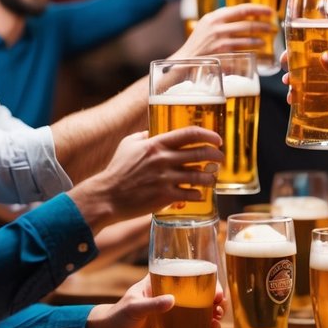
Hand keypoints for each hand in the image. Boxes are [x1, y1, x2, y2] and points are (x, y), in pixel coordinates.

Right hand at [68, 129, 222, 228]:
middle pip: (200, 154)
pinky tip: (199, 195)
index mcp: (156, 144)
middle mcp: (163, 159)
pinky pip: (190, 194)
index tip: (217, 139)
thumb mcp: (128, 145)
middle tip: (220, 159)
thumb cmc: (117, 170)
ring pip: (199, 176)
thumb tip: (157, 131)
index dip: (209, 135)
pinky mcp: (165, 197)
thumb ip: (145, 136)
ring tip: (212, 178)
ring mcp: (165, 179)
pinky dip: (198, 195)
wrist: (107, 196)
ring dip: (210, 177)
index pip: (190, 134)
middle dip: (216, 155)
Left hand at [84, 277, 225, 327]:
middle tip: (219, 310)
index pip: (191, 275)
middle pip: (202, 295)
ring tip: (215, 327)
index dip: (208, 281)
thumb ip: (152, 304)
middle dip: (216, 302)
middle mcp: (174, 296)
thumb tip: (172, 301)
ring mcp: (175, 314)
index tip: (217, 292)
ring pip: (202, 313)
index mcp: (163, 282)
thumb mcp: (134, 307)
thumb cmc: (119, 314)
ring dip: (213, 318)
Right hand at [173, 3, 276, 56]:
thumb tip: (243, 16)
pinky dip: (252, 50)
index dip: (258, 9)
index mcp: (214, 17)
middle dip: (263, 26)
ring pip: (247, 38)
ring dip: (259, 39)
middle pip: (247, 24)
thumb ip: (222, 20)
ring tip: (265, 40)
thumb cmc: (197, 44)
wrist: (184, 61)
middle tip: (272, 28)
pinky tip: (257, 50)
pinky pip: (242, 51)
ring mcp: (219, 41)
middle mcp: (216, 27)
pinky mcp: (221, 55)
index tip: (270, 11)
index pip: (241, 9)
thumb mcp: (206, 25)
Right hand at [283, 48, 327, 136]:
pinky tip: (292, 100)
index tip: (292, 43)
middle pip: (303, 61)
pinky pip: (304, 101)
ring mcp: (323, 86)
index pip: (317, 41)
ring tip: (289, 84)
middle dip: (290, 61)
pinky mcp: (321, 104)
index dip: (301, 40)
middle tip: (285, 63)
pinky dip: (296, 100)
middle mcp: (327, 69)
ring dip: (291, 81)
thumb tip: (323, 58)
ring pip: (301, 81)